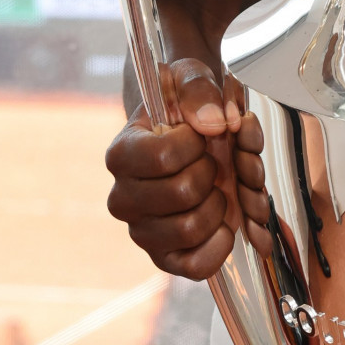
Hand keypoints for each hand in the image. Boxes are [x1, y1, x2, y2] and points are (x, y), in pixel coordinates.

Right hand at [105, 58, 264, 278]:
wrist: (186, 133)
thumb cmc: (182, 106)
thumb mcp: (189, 79)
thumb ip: (199, 90)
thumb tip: (214, 124)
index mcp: (121, 154)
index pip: (163, 156)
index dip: (195, 143)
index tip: (197, 134)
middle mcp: (123, 198)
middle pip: (182, 194)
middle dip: (211, 172)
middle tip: (210, 161)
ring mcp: (142, 231)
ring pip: (191, 229)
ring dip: (219, 205)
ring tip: (215, 188)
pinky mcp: (164, 256)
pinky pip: (195, 266)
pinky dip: (219, 246)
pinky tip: (223, 222)